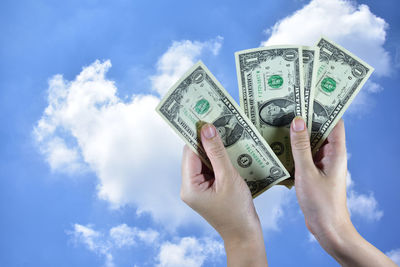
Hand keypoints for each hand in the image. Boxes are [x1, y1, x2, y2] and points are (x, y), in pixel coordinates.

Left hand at [181, 123, 266, 265]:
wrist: (245, 234)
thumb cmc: (237, 211)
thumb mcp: (228, 178)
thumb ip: (217, 152)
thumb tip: (207, 129)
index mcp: (189, 186)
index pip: (189, 153)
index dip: (197, 135)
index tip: (206, 117)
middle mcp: (189, 186)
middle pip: (195, 155)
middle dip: (207, 140)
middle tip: (219, 122)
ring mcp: (198, 188)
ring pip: (204, 160)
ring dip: (214, 149)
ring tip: (227, 134)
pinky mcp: (208, 189)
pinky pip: (211, 168)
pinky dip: (219, 159)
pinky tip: (230, 150)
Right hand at [290, 117, 348, 244]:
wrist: (327, 228)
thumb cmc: (321, 203)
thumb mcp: (307, 172)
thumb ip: (301, 147)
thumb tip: (297, 121)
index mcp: (336, 152)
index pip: (335, 123)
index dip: (324, 108)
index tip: (309, 97)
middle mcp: (331, 155)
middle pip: (321, 131)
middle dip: (307, 119)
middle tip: (289, 107)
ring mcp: (323, 164)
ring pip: (311, 143)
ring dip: (299, 135)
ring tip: (282, 123)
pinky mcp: (315, 173)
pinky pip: (305, 156)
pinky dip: (295, 150)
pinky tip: (280, 146)